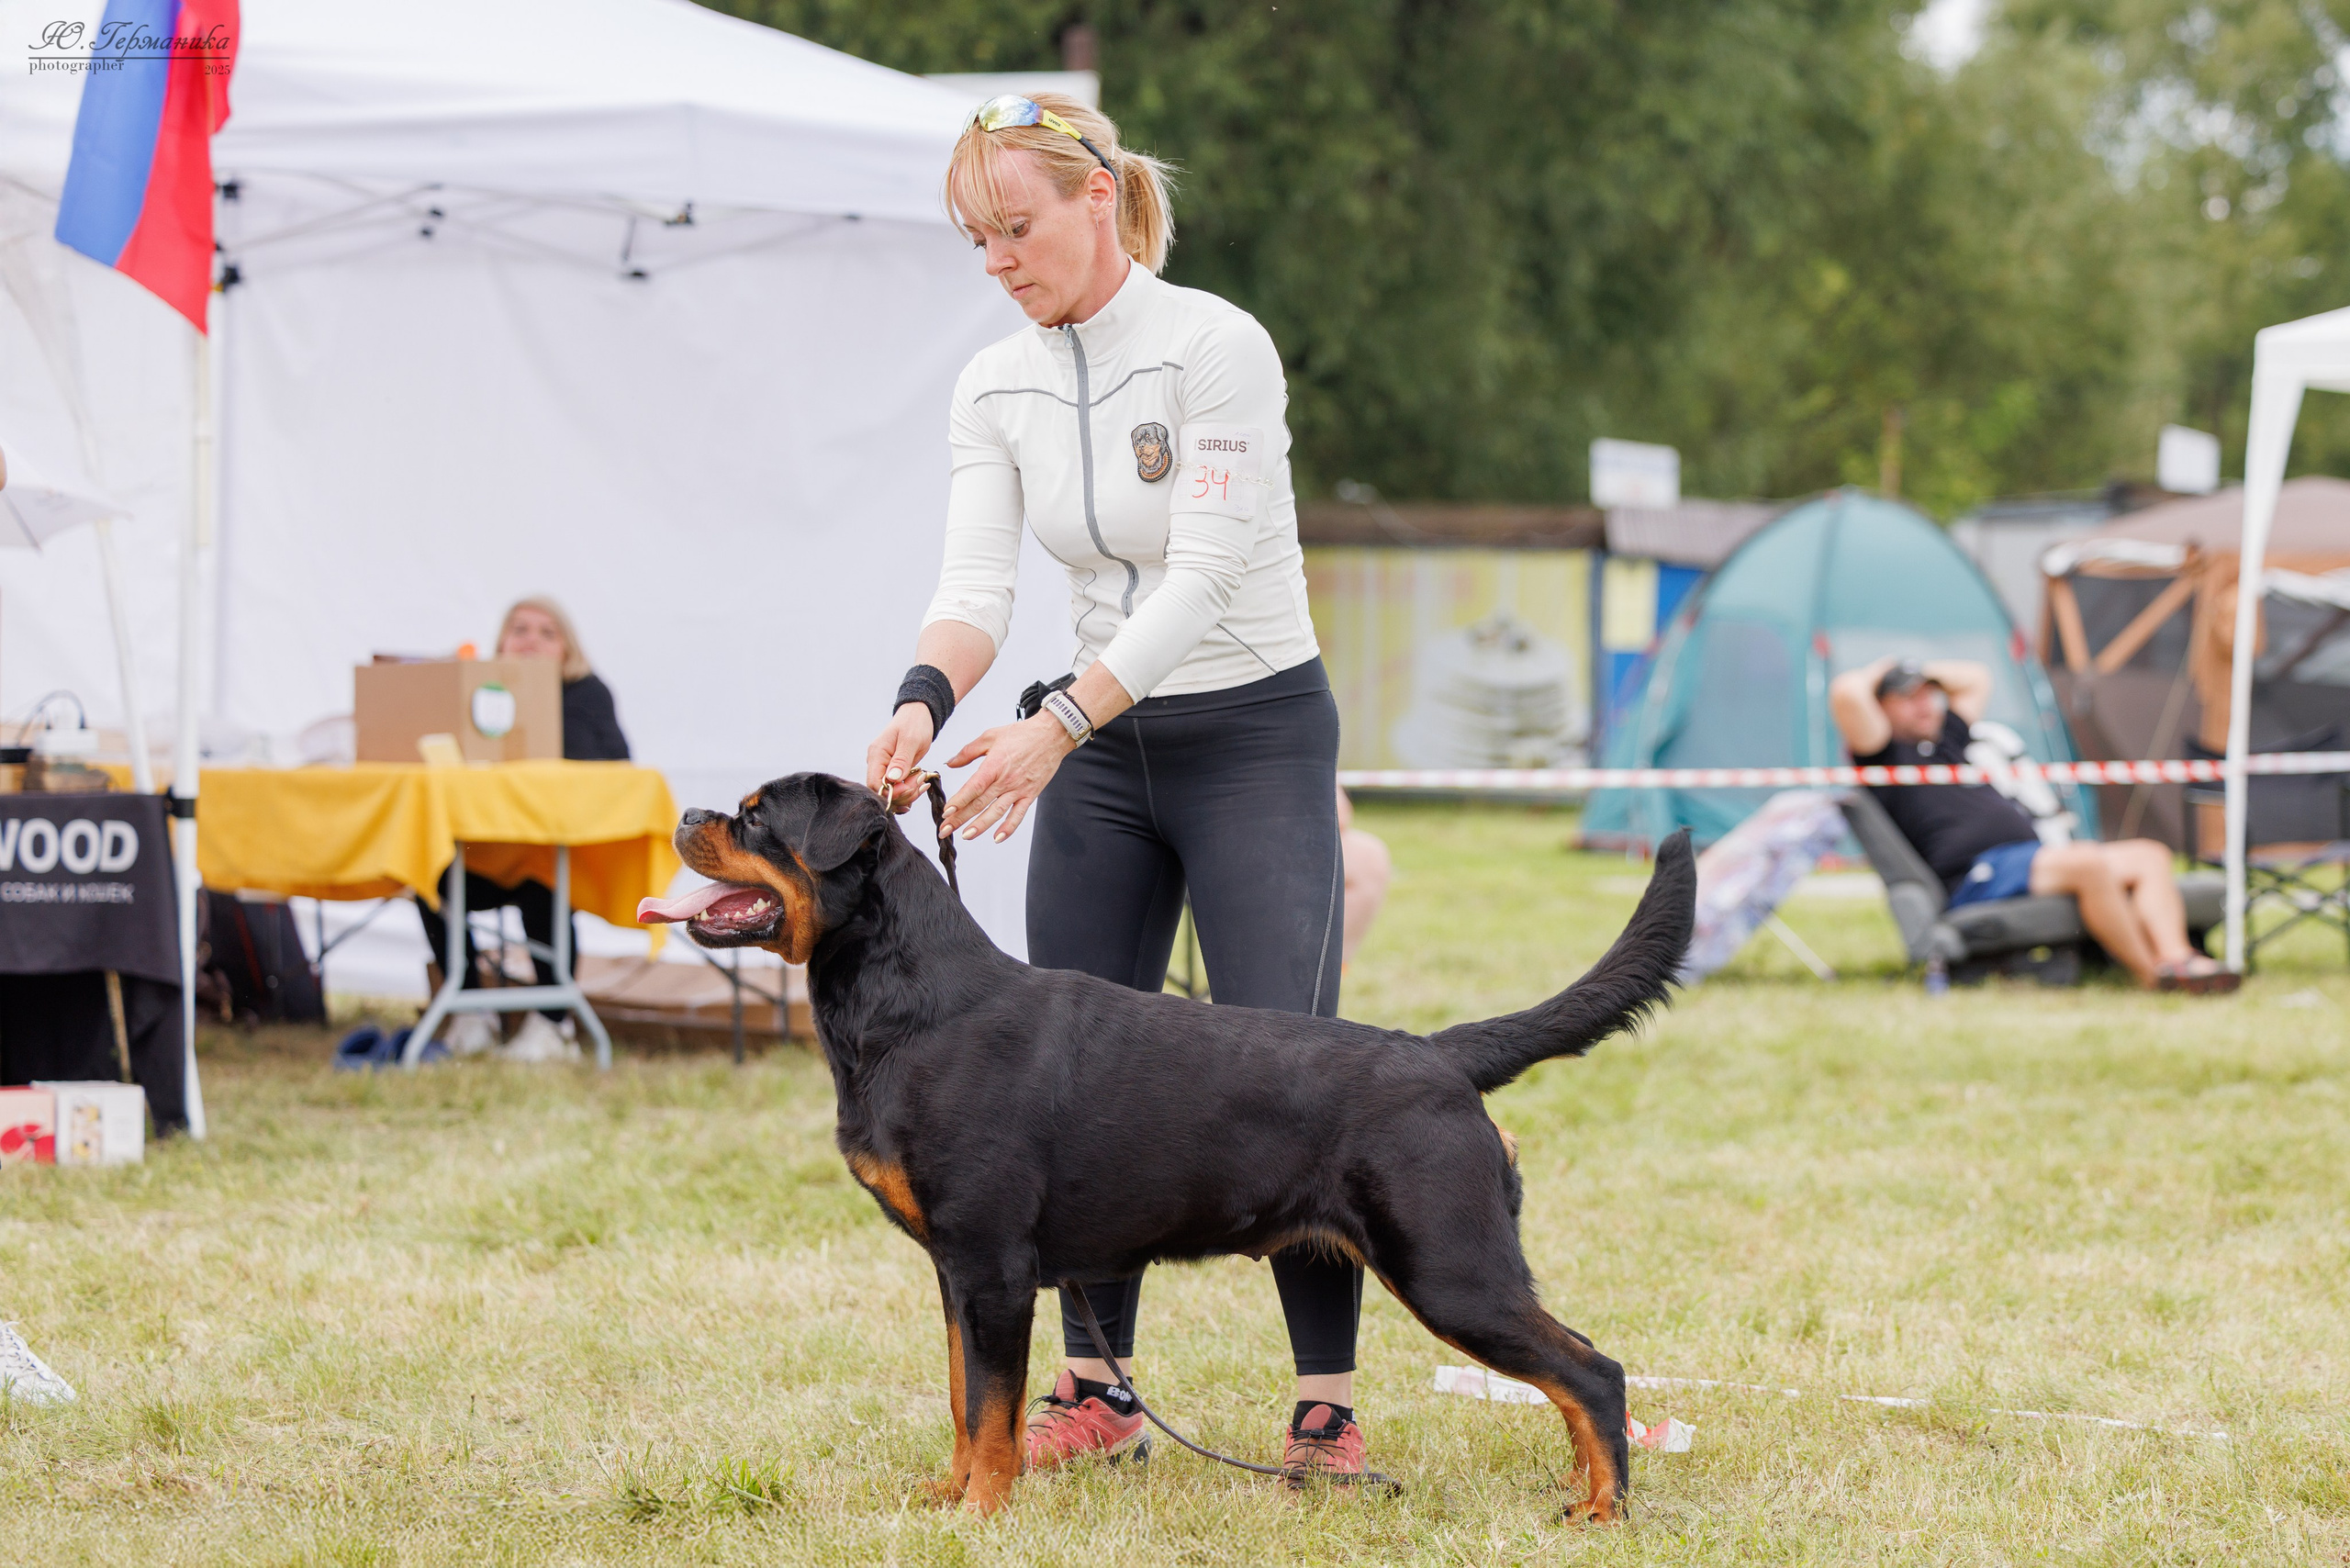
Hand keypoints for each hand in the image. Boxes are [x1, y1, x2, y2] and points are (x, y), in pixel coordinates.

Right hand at [866, 703, 935, 812]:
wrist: (919, 714)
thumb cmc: (914, 723)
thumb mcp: (911, 740)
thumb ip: (901, 761)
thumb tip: (892, 779)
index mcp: (877, 754)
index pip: (875, 783)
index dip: (891, 792)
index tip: (909, 788)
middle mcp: (877, 762)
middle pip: (882, 791)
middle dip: (902, 793)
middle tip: (920, 783)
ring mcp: (884, 767)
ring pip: (891, 791)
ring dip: (908, 792)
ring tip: (922, 780)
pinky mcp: (893, 770)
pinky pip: (898, 787)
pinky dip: (909, 789)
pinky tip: (920, 782)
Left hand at [942, 715, 1077, 841]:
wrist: (1051, 735)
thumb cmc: (1022, 734)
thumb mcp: (990, 736)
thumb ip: (968, 751)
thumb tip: (951, 763)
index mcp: (994, 765)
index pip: (973, 787)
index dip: (959, 801)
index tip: (946, 812)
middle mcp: (1005, 780)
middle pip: (980, 803)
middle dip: (960, 818)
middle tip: (945, 829)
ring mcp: (1018, 789)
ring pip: (996, 812)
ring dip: (980, 826)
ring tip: (966, 835)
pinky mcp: (1030, 795)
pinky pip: (1018, 814)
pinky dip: (1009, 828)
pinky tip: (998, 838)